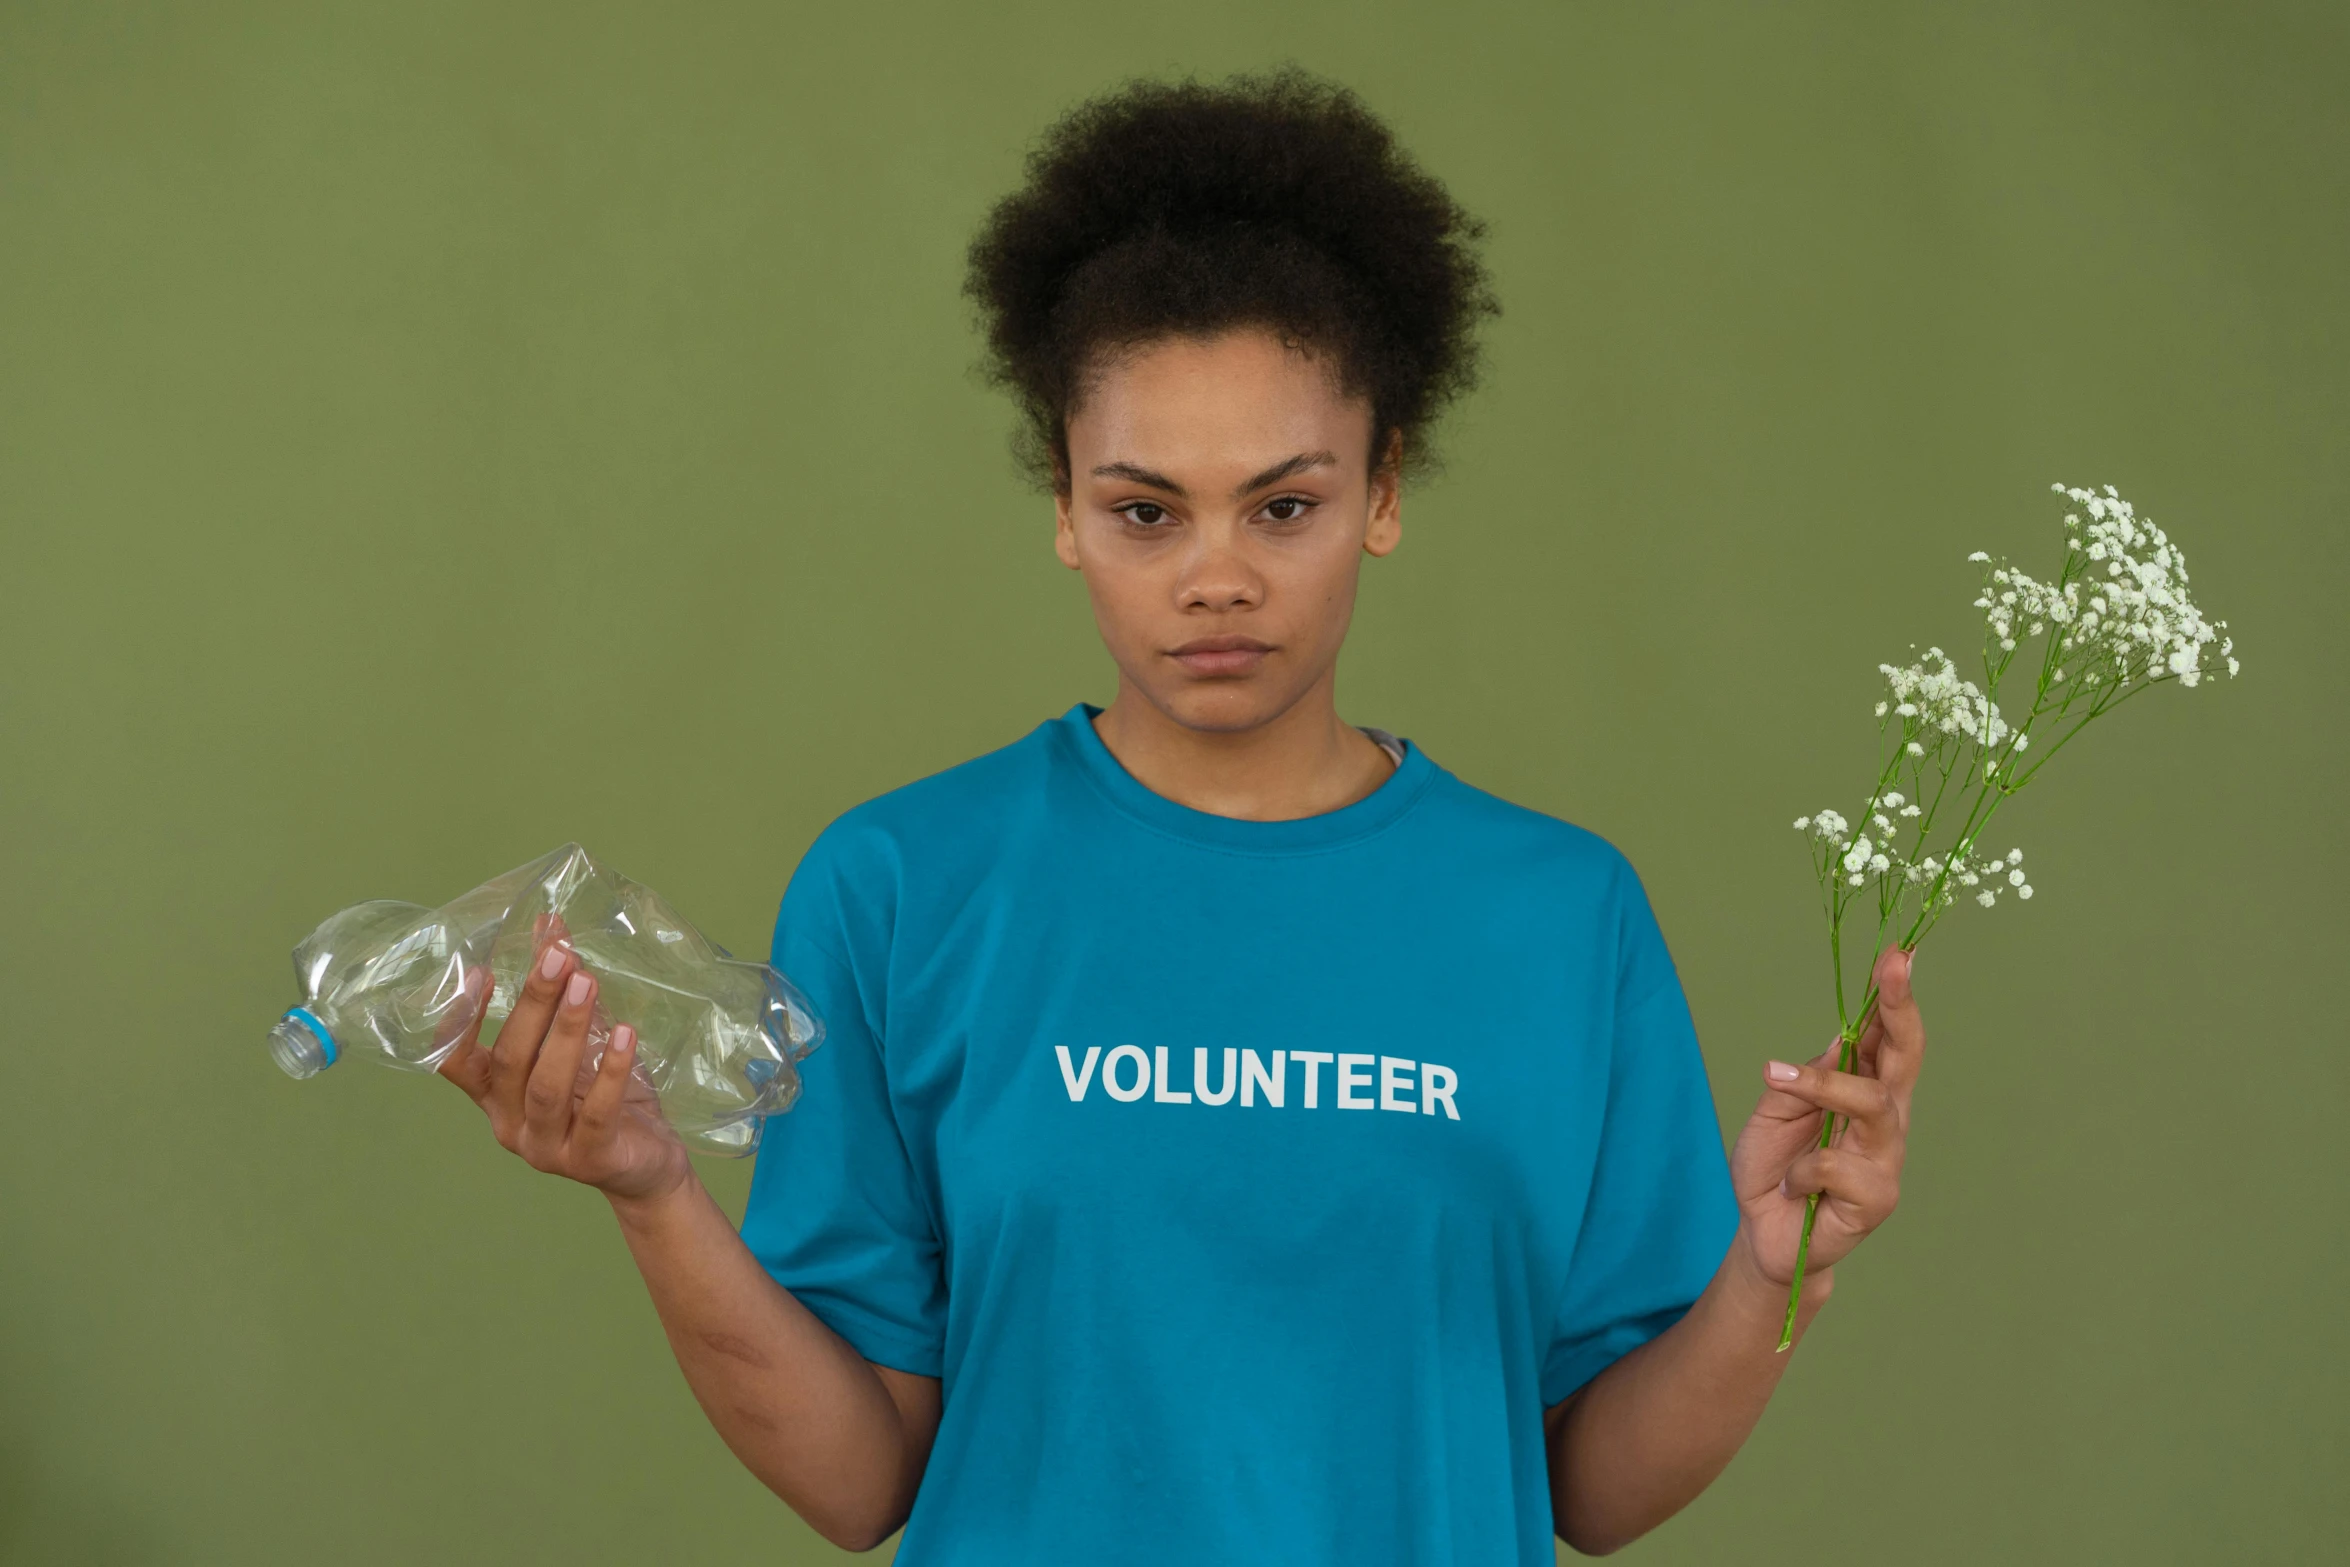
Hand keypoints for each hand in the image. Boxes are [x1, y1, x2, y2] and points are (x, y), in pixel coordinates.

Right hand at [436, 918, 691, 1206]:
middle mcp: (509, 1124)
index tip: (478, 970)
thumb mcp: (582, 1040)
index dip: (460, 1020)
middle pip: (510, 1062)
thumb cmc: (603, 1096)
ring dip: (568, 1031)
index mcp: (496, 1096)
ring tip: (587, 982)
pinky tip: (627, 1034)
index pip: (455, 1062)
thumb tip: (551, 925)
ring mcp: (546, 1148)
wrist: (646, 1165)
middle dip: (534, 1004)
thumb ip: (563, 990)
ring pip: (546, 1087)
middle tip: (558, 958)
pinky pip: (597, 1114)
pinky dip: (612, 1072)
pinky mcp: (591, 1161)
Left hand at [1729, 944, 1922, 1288]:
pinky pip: (1835, 1165)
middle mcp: (1886, 1121)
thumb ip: (1808, 1078)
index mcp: (1863, 1091)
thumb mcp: (1776, 1110)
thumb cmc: (1774, 1168)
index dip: (1894, 996)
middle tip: (1894, 966)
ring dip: (1824, 1089)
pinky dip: (1801, 1169)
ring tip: (1778, 1082)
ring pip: (1873, 1104)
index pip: (1887, 1038)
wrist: (1762, 1232)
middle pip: (1905, 1058)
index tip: (1897, 954)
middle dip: (1901, 1009)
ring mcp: (1886, 1160)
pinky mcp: (1877, 1199)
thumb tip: (1843, 1039)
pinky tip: (1791, 1184)